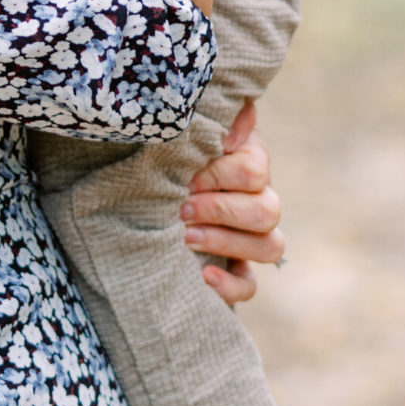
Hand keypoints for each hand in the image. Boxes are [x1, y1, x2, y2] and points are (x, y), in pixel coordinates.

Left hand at [181, 101, 283, 304]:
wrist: (135, 196)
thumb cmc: (161, 156)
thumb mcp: (181, 132)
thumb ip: (214, 120)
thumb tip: (230, 134)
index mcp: (247, 161)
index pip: (255, 169)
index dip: (222, 175)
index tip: (188, 178)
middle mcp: (256, 199)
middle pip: (268, 209)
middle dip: (222, 209)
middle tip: (183, 208)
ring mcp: (249, 239)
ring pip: (269, 246)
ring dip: (227, 241)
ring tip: (186, 237)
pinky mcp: (233, 271)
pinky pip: (249, 286)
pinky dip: (230, 284)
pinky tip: (205, 276)